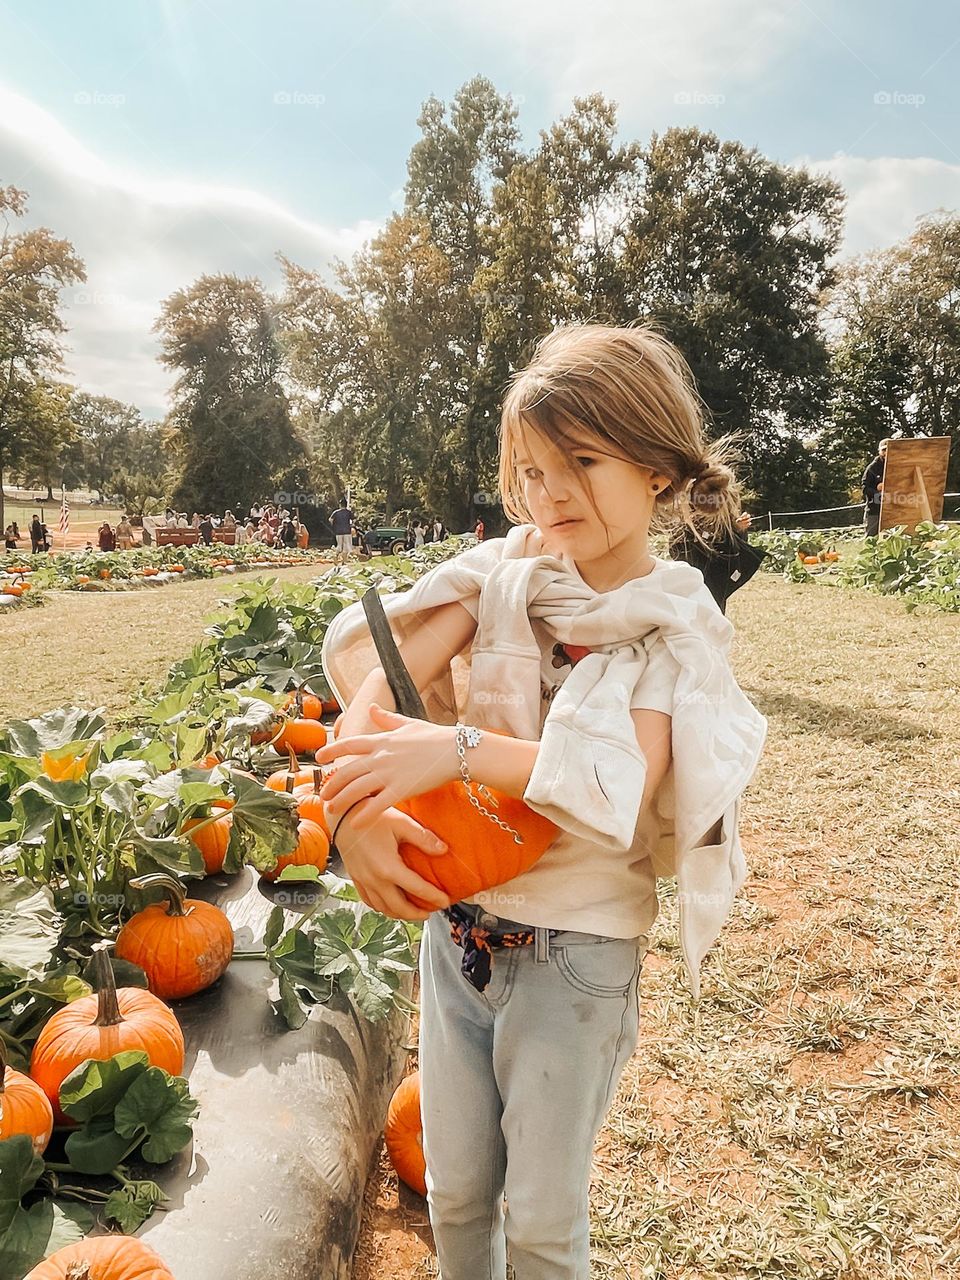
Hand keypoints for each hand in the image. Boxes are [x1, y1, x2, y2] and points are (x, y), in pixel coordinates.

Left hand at [314, 704, 458, 826]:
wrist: (456, 750)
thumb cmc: (436, 737)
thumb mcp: (408, 723)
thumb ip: (387, 719)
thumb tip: (372, 707)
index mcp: (381, 739)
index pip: (349, 744)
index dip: (331, 751)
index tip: (319, 758)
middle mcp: (380, 756)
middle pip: (347, 771)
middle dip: (332, 784)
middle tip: (324, 795)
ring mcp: (389, 773)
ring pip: (356, 789)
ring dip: (341, 801)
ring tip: (333, 810)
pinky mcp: (401, 789)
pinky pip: (376, 805)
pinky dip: (363, 815)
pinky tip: (355, 824)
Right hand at [332, 801, 451, 919]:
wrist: (342, 815)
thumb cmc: (372, 816)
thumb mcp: (401, 822)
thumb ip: (423, 838)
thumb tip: (443, 850)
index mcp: (389, 867)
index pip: (417, 889)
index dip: (434, 897)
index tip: (446, 901)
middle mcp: (375, 879)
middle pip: (399, 907)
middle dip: (417, 914)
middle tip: (431, 912)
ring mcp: (363, 880)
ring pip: (383, 908)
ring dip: (400, 914)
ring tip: (413, 912)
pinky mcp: (356, 878)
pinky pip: (369, 901)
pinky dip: (382, 907)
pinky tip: (390, 904)